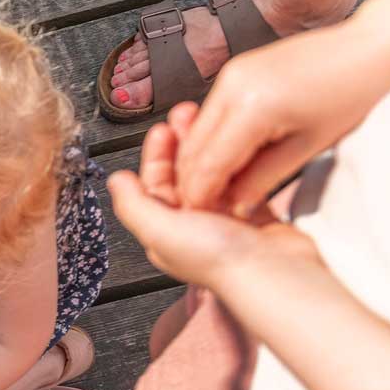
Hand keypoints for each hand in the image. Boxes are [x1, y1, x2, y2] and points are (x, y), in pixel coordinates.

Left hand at [109, 123, 314, 292]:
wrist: (275, 272)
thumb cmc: (218, 259)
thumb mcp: (160, 230)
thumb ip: (134, 205)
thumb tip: (114, 181)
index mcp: (163, 231)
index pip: (152, 185)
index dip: (155, 155)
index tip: (162, 128)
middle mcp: (190, 227)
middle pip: (182, 176)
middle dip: (182, 145)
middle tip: (187, 116)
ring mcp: (223, 220)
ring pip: (211, 174)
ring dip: (209, 149)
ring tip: (215, 124)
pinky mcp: (253, 214)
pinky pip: (240, 180)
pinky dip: (237, 162)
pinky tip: (240, 146)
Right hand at [175, 16, 389, 215]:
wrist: (368, 48)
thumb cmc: (352, 91)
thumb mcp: (308, 147)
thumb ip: (263, 179)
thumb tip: (234, 203)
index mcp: (252, 106)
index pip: (208, 164)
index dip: (201, 196)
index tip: (204, 217)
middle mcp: (233, 85)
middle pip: (193, 148)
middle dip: (194, 180)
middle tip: (208, 206)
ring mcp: (231, 74)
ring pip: (197, 131)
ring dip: (201, 161)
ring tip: (221, 184)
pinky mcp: (234, 72)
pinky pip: (211, 114)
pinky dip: (212, 139)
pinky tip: (229, 156)